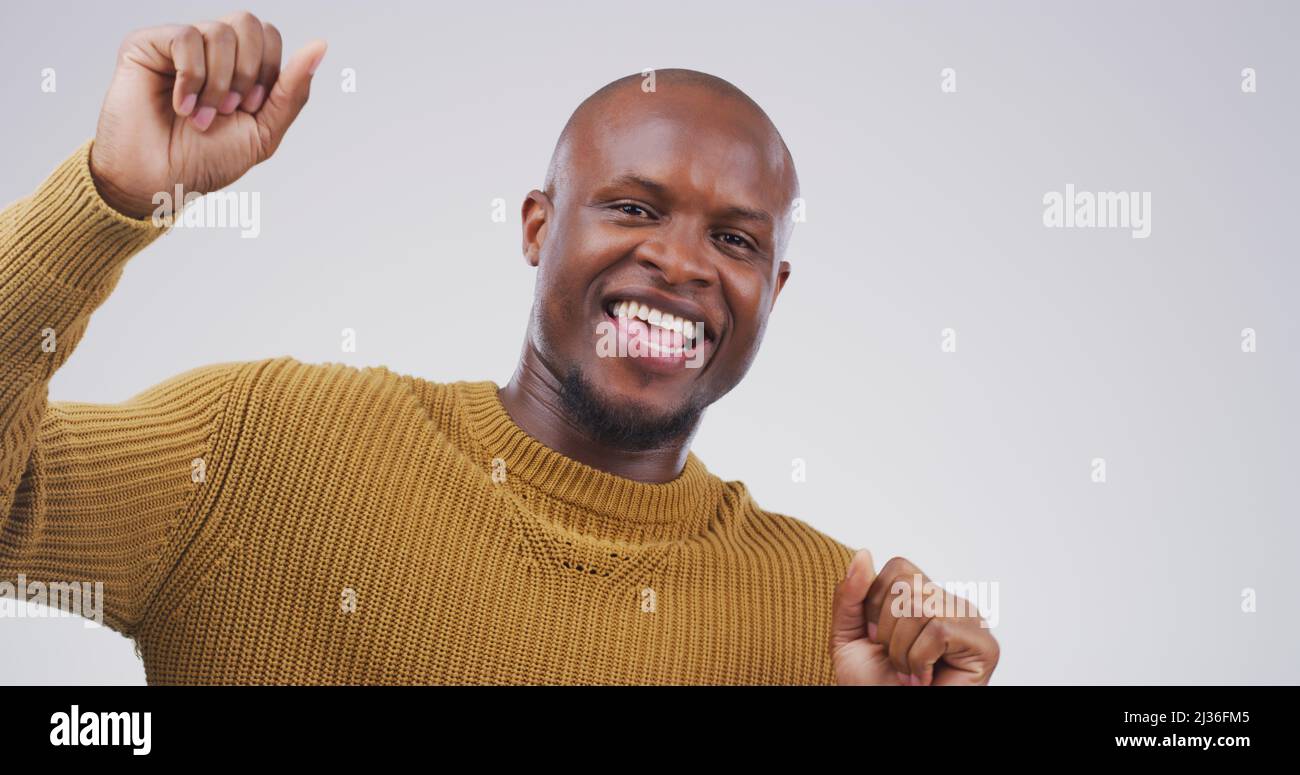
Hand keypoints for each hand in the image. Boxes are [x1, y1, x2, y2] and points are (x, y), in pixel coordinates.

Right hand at [89, 11, 326, 217]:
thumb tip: (320, 45)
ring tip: (201, 116)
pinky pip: (186, 37)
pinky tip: (180, 105)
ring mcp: (178, 45)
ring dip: (218, 83)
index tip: (250, 108)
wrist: (159, 182)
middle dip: (246, 73)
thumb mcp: (264, 130)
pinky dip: (191, 77)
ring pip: (220, 31)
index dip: (268, 70)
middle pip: (249, 23)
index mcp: (239, 66)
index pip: (269, 36)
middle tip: (228, 110)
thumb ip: (292, 91)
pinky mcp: (147, 44)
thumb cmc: (206, 161)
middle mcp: (210, 50)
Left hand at [830, 549, 999, 684]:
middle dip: (886, 630)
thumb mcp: (849, 635)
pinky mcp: (985, 645)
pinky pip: (940, 629)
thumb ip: (851, 595)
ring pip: (922, 607)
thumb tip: (864, 553)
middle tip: (894, 661)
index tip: (878, 640)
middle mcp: (950, 603)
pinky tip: (925, 679)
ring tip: (909, 672)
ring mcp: (971, 622)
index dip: (876, 604)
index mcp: (923, 596)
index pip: (898, 568)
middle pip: (907, 585)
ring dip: (901, 650)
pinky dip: (920, 659)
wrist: (883, 716)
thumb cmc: (872, 684)